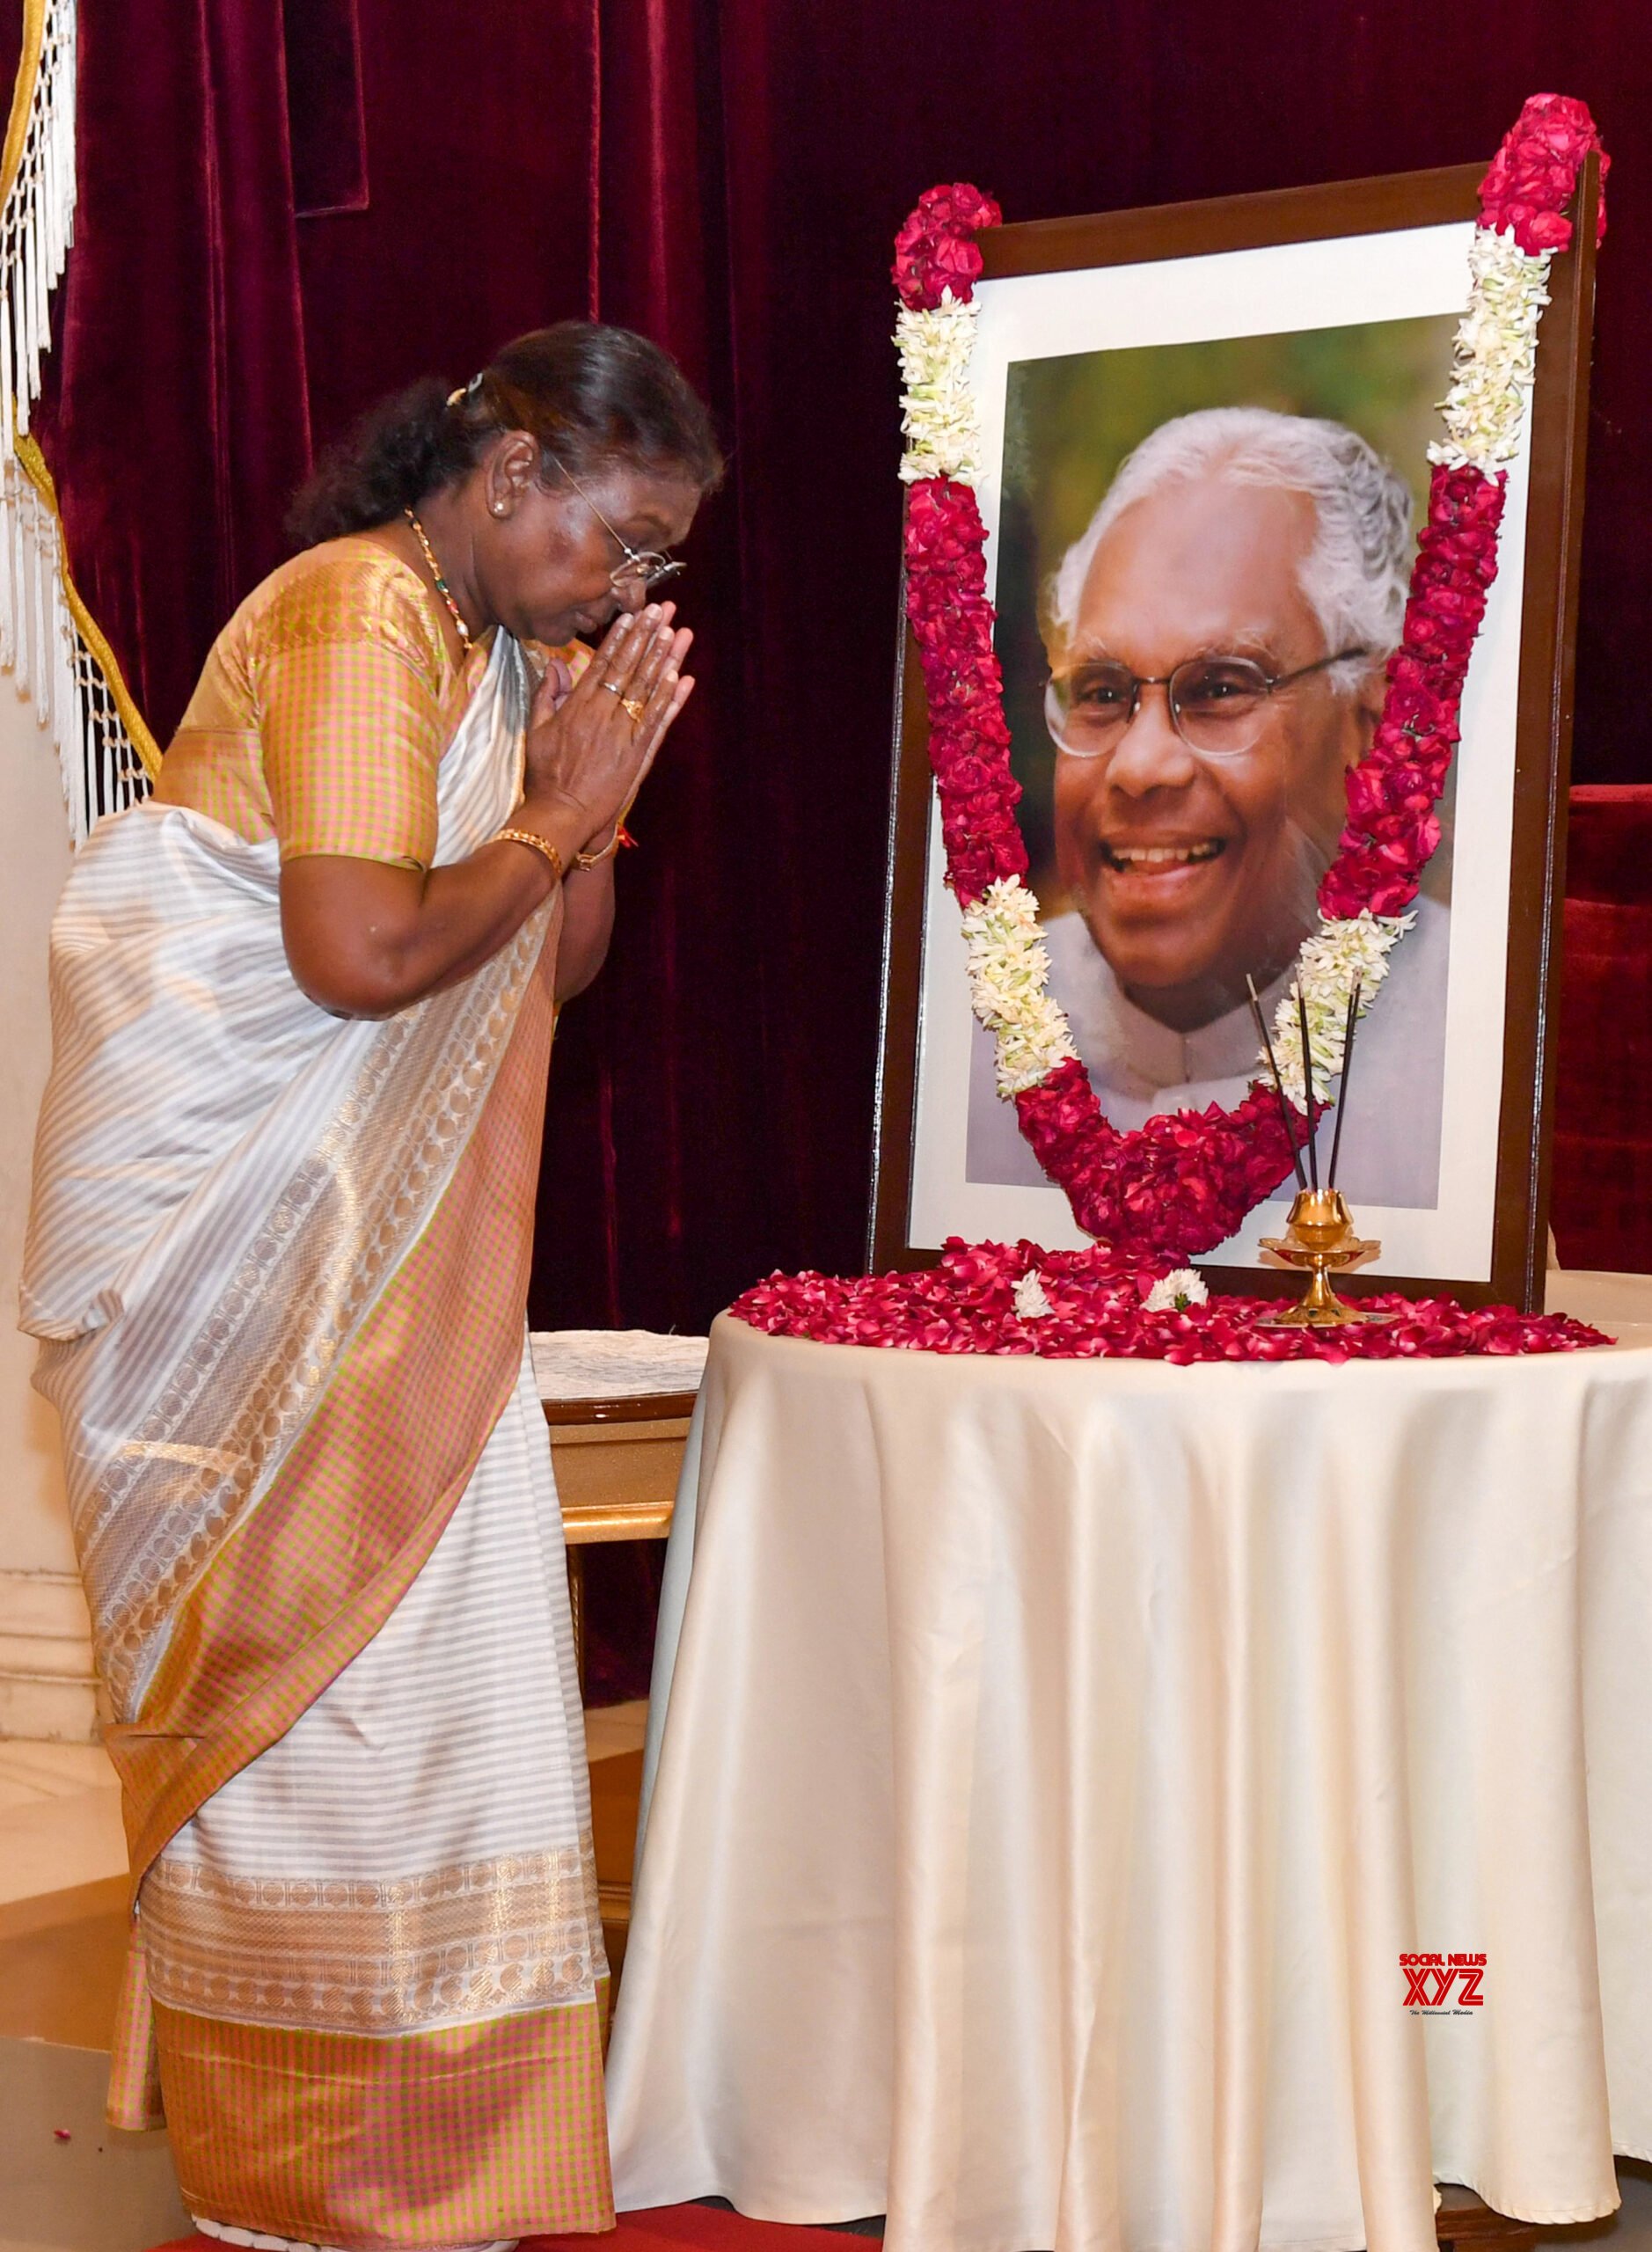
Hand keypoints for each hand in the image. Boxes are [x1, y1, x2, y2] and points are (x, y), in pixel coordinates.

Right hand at [521, 604, 693, 851]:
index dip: (620, 637)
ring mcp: (623, 734)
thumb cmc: (544, 776)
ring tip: (678, 633)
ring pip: (647, 690)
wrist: (560, 814)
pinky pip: (658, 722)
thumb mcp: (535, 731)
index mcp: (577, 706)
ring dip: (664, 659)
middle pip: (629, 668)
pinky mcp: (637, 755)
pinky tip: (683, 677)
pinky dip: (671, 700)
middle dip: (647, 637)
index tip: (633, 615)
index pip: (602, 663)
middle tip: (663, 611)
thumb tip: (556, 665)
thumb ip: (545, 695)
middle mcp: (602, 715)